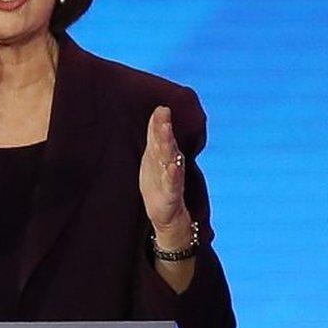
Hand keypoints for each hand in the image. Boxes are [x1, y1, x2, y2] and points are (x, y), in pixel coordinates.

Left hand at [139, 106, 190, 242]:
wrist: (169, 221)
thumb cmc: (160, 189)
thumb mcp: (154, 162)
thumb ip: (156, 139)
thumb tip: (157, 113)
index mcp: (161, 158)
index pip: (159, 137)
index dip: (158, 122)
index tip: (160, 106)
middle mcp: (168, 166)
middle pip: (165, 145)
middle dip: (163, 128)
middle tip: (163, 110)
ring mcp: (170, 182)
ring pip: (169, 161)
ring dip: (168, 145)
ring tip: (166, 129)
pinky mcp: (171, 198)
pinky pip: (173, 185)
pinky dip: (173, 175)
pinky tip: (173, 165)